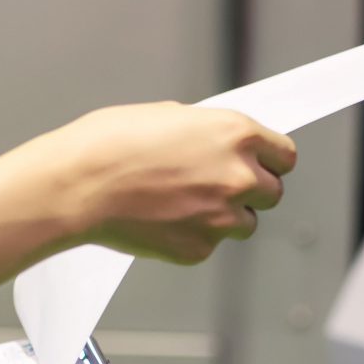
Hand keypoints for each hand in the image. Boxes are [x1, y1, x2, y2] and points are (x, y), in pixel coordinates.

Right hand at [30, 102, 295, 263]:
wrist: (78, 185)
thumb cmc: (110, 144)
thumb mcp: (168, 115)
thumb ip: (207, 133)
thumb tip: (218, 145)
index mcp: (236, 134)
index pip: (285, 155)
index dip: (270, 160)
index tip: (262, 165)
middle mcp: (238, 176)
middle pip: (273, 192)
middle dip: (250, 189)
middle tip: (216, 185)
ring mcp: (221, 217)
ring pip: (245, 223)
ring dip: (224, 215)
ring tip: (184, 203)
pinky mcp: (199, 248)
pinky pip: (210, 244)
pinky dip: (193, 234)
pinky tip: (163, 218)